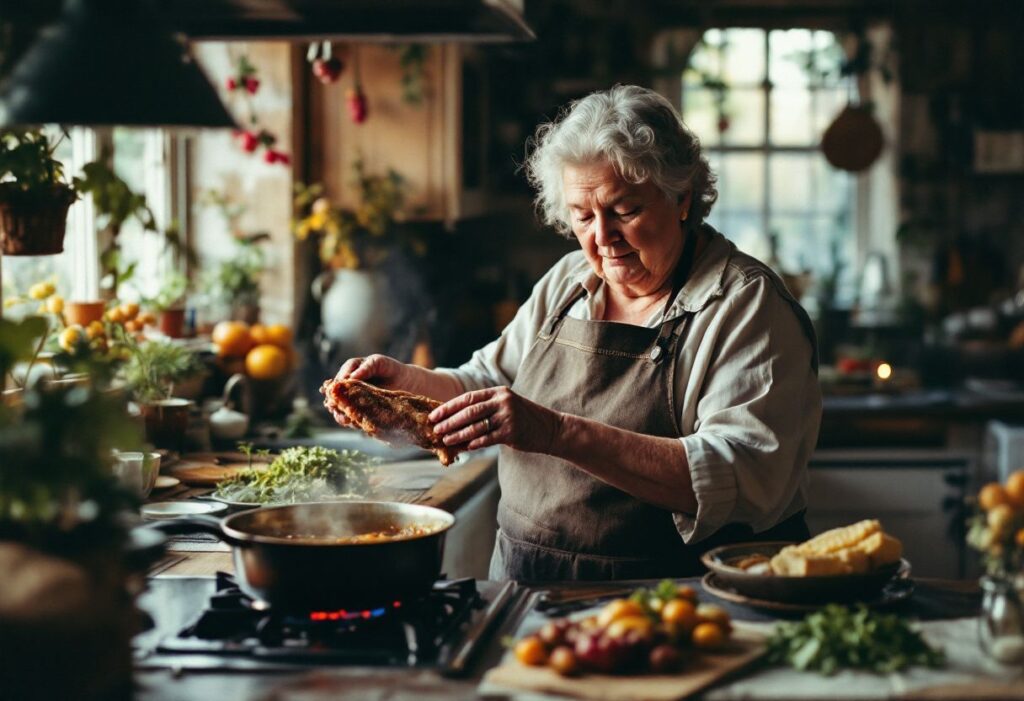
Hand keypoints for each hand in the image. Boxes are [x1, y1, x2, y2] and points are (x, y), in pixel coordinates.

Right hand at [329, 354, 406, 426]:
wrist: (405, 382)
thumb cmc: (390, 369)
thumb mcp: (380, 363)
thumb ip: (367, 368)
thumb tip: (352, 377)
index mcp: (350, 370)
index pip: (340, 379)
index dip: (338, 386)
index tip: (338, 391)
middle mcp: (347, 386)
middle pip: (335, 395)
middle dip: (335, 401)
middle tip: (336, 406)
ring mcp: (352, 400)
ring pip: (340, 408)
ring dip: (340, 414)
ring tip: (346, 418)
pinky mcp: (359, 411)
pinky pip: (351, 418)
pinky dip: (351, 421)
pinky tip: (354, 423)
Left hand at [429, 386, 561, 453]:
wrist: (550, 428)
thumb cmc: (523, 419)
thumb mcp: (505, 406)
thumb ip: (484, 409)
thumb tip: (455, 420)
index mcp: (497, 392)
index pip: (467, 398)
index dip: (449, 407)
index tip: (434, 415)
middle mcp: (502, 401)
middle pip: (469, 411)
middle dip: (450, 421)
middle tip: (436, 429)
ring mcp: (508, 416)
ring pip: (476, 426)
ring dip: (458, 434)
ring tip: (446, 440)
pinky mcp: (512, 432)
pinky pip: (487, 439)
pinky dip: (474, 444)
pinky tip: (464, 448)